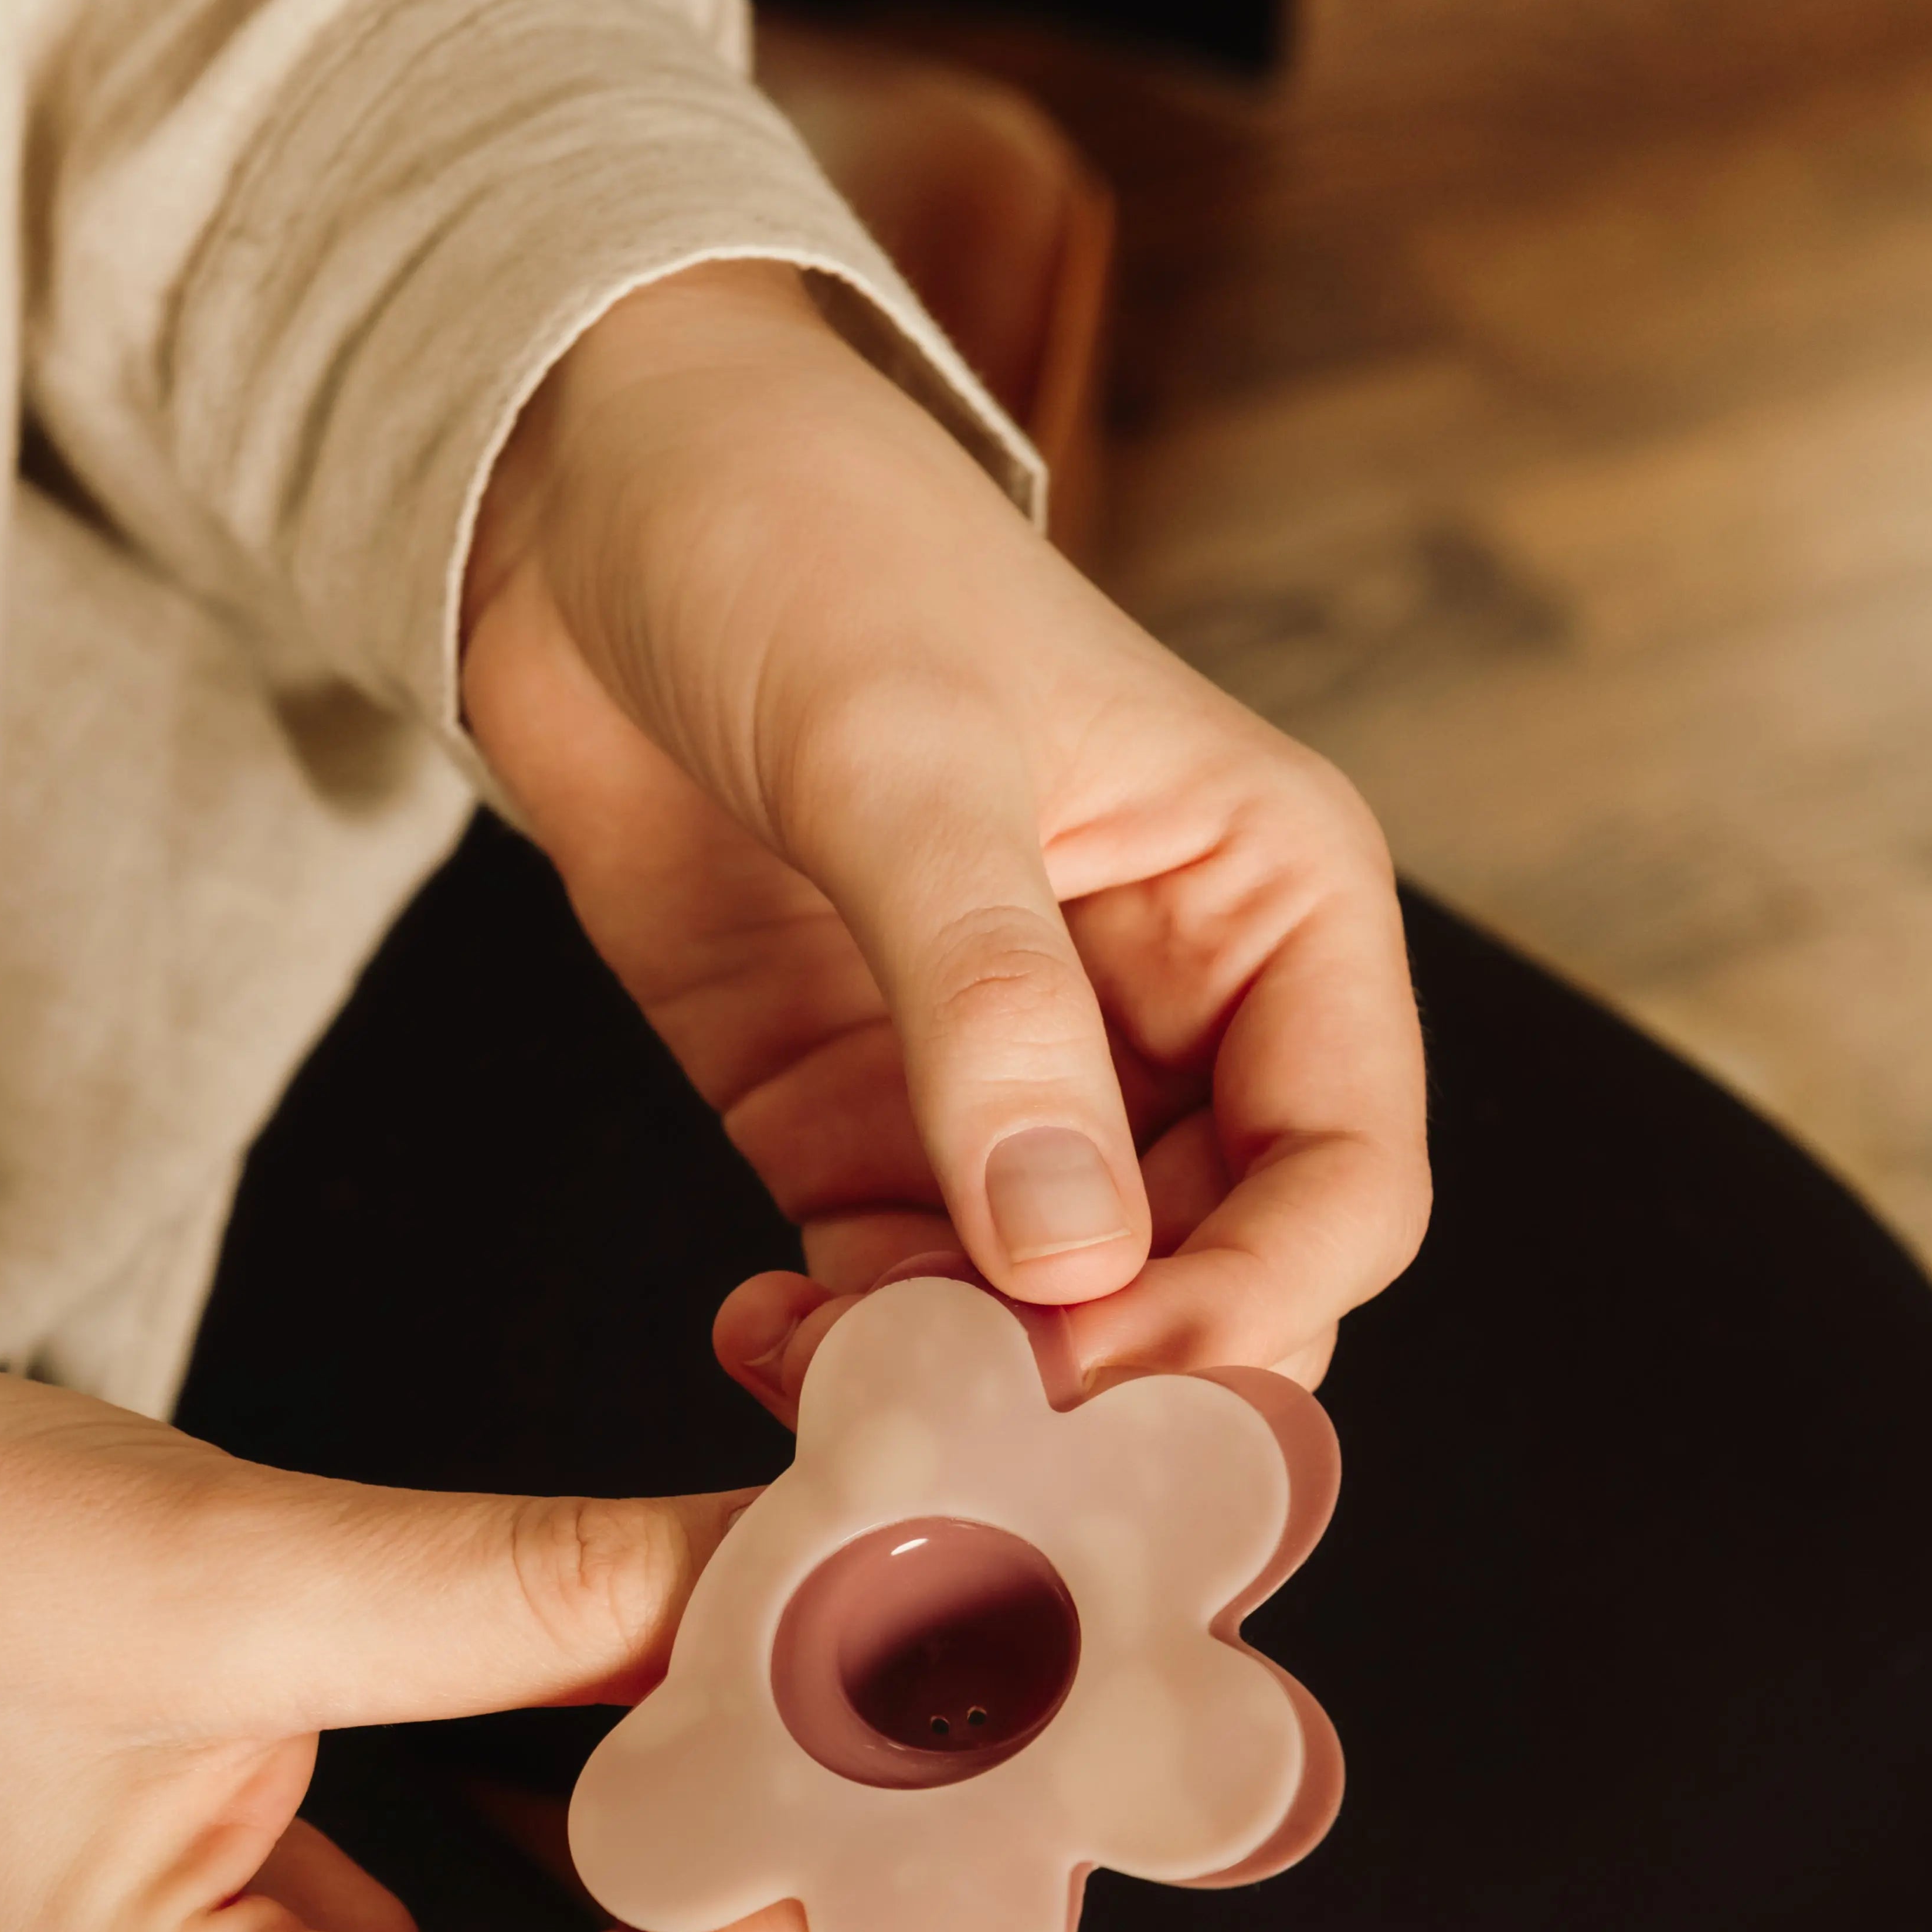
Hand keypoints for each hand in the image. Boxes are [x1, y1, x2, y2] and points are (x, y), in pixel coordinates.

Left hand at [463, 263, 1427, 1392]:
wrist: (585, 497)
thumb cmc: (799, 544)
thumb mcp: (903, 757)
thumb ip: (990, 1005)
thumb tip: (1074, 1258)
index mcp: (1272, 905)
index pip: (1346, 1180)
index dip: (1252, 1307)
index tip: (1097, 1370)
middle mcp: (1172, 1017)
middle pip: (1217, 1282)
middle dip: (1107, 1382)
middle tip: (966, 1435)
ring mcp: (1015, 1085)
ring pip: (1055, 1322)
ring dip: (960, 1389)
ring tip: (831, 1393)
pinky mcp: (865, 1121)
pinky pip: (901, 1294)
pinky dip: (847, 1351)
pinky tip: (758, 1337)